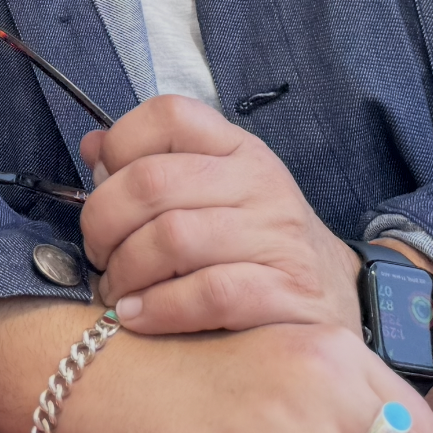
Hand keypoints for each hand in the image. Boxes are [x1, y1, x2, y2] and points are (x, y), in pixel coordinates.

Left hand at [78, 96, 359, 336]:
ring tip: (116, 293)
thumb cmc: (256, 245)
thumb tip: (93, 145)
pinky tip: (137, 317)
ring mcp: (277, 236)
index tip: (102, 188)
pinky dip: (159, 308)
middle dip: (103, 223)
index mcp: (237, 149)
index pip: (168, 114)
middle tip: (98, 255)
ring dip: (126, 272)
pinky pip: (208, 293)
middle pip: (151, 182)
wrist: (340, 298)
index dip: (119, 145)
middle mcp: (259, 182)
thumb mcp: (213, 193)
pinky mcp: (288, 292)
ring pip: (172, 238)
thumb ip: (153, 167)